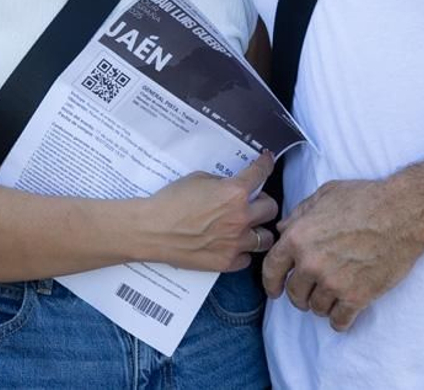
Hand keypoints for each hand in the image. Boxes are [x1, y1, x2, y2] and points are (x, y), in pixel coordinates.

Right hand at [143, 153, 278, 272]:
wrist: (152, 229)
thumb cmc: (171, 201)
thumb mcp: (199, 179)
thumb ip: (222, 182)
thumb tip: (232, 186)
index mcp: (235, 192)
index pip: (261, 173)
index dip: (266, 164)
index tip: (267, 161)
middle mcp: (241, 217)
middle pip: (271, 209)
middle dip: (263, 203)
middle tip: (252, 203)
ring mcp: (235, 242)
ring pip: (266, 238)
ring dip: (258, 230)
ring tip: (246, 228)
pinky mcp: (227, 262)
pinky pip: (246, 258)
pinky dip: (241, 251)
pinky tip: (231, 245)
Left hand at [261, 178, 423, 331]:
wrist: (402, 214)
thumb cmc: (365, 199)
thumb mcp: (326, 194)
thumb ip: (300, 213)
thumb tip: (283, 229)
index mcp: (298, 238)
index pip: (271, 269)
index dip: (271, 283)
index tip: (275, 291)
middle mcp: (311, 264)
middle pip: (295, 294)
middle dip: (300, 295)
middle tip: (310, 292)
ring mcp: (333, 283)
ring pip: (316, 308)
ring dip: (322, 305)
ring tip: (333, 295)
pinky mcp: (356, 297)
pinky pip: (339, 321)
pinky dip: (340, 320)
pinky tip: (344, 312)